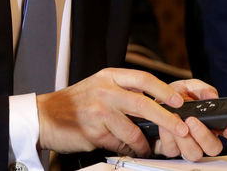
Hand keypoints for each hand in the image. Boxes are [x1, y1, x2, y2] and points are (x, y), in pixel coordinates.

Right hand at [36, 68, 188, 155]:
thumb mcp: (100, 85)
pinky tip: (126, 148)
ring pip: (133, 130)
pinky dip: (126, 149)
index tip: (179, 100)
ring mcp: (99, 112)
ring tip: (146, 146)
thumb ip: (124, 90)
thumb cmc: (75, 102)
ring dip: (144, 142)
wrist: (46, 116)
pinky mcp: (93, 132)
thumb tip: (155, 102)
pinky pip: (119, 144)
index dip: (164, 90)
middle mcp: (105, 91)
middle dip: (167, 118)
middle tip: (180, 127)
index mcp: (109, 76)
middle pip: (144, 104)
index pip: (143, 79)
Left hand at [153, 79, 226, 160]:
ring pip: (194, 154)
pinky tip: (164, 124)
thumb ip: (202, 89)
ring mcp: (187, 145)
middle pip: (213, 148)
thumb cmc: (173, 97)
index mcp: (213, 122)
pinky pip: (172, 151)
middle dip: (204, 136)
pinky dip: (168, 137)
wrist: (153, 103)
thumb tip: (212, 96)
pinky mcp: (171, 149)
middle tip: (192, 121)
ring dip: (185, 139)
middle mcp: (202, 137)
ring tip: (177, 120)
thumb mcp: (189, 86)